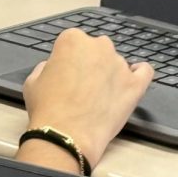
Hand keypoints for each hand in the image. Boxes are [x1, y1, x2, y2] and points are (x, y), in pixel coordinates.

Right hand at [20, 29, 153, 168]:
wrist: (65, 135)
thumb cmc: (48, 110)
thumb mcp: (33, 81)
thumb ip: (47, 67)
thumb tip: (55, 68)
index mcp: (73, 40)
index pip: (72, 42)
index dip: (67, 59)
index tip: (64, 73)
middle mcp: (99, 46)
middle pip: (96, 49)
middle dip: (89, 64)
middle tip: (80, 86)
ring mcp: (120, 65)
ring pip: (116, 63)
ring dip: (109, 74)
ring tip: (98, 97)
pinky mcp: (135, 84)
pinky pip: (144, 71)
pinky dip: (138, 74)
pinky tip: (129, 82)